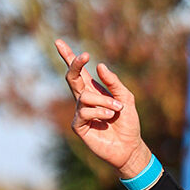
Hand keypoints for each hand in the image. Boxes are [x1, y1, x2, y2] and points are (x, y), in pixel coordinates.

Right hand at [55, 39, 150, 176]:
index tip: (59, 42)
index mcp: (94, 91)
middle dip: (75, 65)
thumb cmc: (128, 123)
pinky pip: (85, 112)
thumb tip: (99, 66)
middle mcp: (84, 100)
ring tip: (117, 109)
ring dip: (105, 101)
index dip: (69, 58)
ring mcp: (80, 113)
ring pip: (85, 97)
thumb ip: (114, 83)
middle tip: (84, 56)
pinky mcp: (78, 126)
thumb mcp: (126, 99)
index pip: (79, 73)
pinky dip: (100, 112)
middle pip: (72, 78)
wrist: (130, 146)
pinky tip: (109, 117)